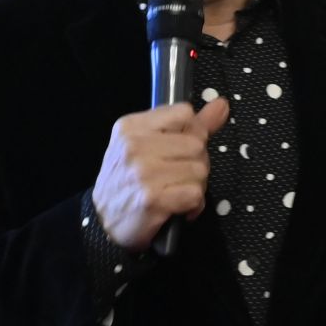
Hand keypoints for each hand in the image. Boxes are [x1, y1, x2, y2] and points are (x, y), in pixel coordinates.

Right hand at [91, 98, 229, 250]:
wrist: (103, 221)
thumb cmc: (129, 180)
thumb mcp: (149, 144)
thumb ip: (189, 125)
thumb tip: (222, 104)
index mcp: (132, 126)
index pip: (185, 114)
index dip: (191, 133)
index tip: (179, 150)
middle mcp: (135, 146)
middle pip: (197, 144)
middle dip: (196, 163)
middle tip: (177, 177)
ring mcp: (143, 173)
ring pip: (200, 171)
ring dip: (195, 186)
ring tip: (176, 192)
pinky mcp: (152, 199)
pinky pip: (195, 195)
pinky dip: (193, 205)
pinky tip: (178, 208)